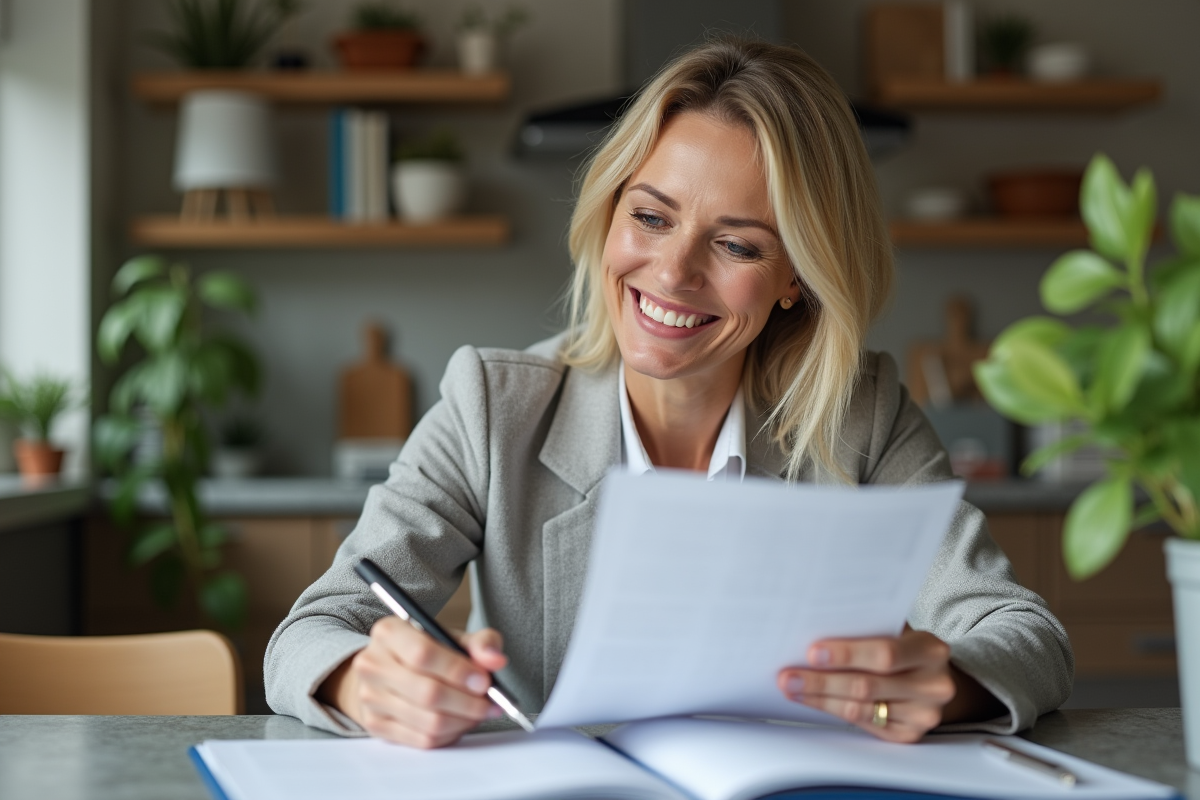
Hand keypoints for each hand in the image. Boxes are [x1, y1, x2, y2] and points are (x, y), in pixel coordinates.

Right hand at [318, 618, 507, 748]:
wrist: (388, 670)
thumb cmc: (425, 652)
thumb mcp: (452, 637)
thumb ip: (480, 643)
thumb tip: (495, 660)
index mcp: (389, 632)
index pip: (423, 654)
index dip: (458, 671)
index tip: (484, 681)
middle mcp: (372, 663)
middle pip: (427, 693)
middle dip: (468, 702)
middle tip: (490, 703)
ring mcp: (369, 697)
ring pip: (428, 721)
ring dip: (463, 720)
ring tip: (479, 712)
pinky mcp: (375, 725)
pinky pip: (423, 739)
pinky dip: (450, 734)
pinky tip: (460, 721)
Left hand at [776, 628, 956, 742]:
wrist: (932, 678)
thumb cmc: (904, 649)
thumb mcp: (896, 632)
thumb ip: (866, 632)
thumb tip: (812, 632)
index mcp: (930, 650)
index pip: (884, 653)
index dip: (846, 655)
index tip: (812, 653)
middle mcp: (933, 685)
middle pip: (866, 685)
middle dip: (822, 681)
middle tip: (788, 677)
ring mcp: (923, 714)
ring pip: (860, 708)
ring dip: (820, 698)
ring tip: (793, 688)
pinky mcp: (909, 734)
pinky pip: (863, 723)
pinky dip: (833, 710)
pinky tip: (813, 700)